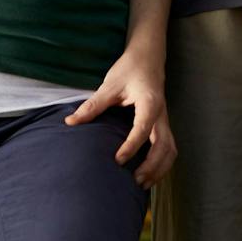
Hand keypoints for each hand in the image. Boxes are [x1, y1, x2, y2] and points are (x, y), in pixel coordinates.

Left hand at [66, 48, 176, 188]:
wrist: (148, 57)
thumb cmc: (130, 69)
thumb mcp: (109, 85)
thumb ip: (93, 106)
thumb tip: (70, 122)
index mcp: (150, 103)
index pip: (143, 129)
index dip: (132, 146)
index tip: (118, 160)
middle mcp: (161, 114)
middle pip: (165, 145)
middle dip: (152, 166)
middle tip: (134, 180)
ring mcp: (164, 120)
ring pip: (171, 149)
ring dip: (160, 168)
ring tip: (143, 183)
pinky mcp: (162, 124)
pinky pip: (168, 147)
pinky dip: (162, 163)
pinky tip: (148, 174)